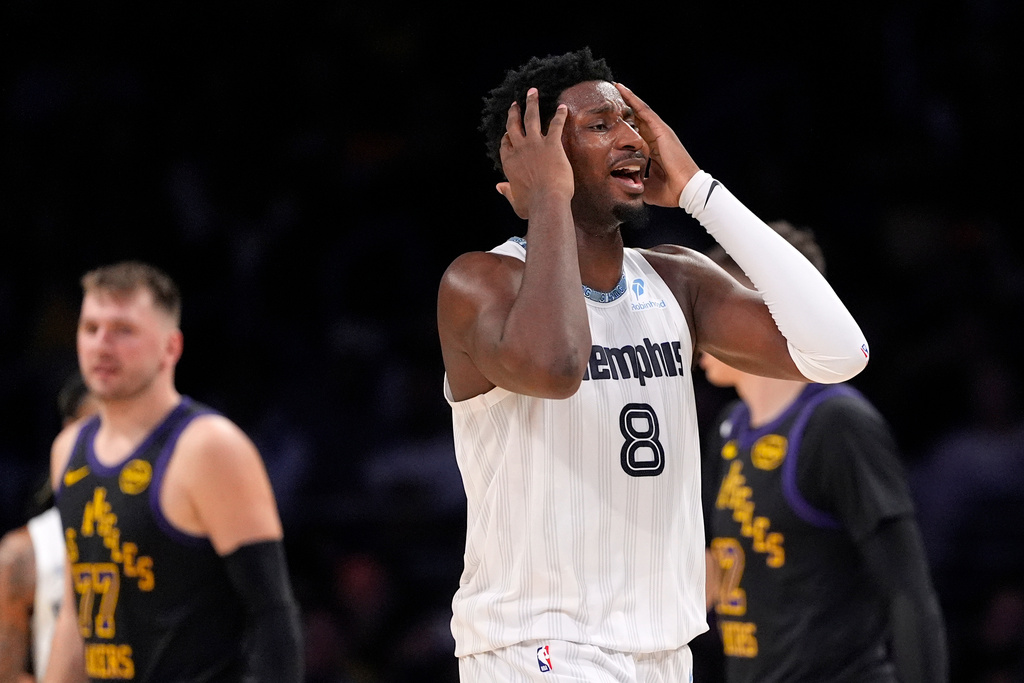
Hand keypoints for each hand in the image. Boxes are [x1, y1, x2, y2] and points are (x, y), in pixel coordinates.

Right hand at [495, 87, 573, 219]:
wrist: (547, 201)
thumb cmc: (531, 205)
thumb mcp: (515, 201)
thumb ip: (507, 192)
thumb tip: (498, 187)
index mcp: (509, 163)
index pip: (505, 144)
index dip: (507, 136)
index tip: (509, 132)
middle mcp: (519, 149)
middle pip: (513, 126)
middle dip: (514, 113)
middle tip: (515, 104)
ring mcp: (535, 144)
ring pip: (530, 118)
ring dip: (531, 103)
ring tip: (533, 92)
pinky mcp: (552, 144)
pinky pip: (555, 124)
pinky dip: (559, 115)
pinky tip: (562, 107)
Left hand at [615, 83, 699, 206]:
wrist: (685, 190)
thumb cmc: (669, 191)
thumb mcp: (646, 186)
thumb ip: (635, 182)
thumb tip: (623, 186)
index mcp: (654, 150)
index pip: (637, 133)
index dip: (625, 124)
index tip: (612, 116)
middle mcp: (657, 138)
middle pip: (638, 118)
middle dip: (625, 106)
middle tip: (612, 94)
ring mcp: (660, 133)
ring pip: (641, 111)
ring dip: (628, 98)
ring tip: (616, 86)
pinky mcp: (662, 130)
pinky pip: (645, 112)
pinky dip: (634, 100)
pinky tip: (623, 91)